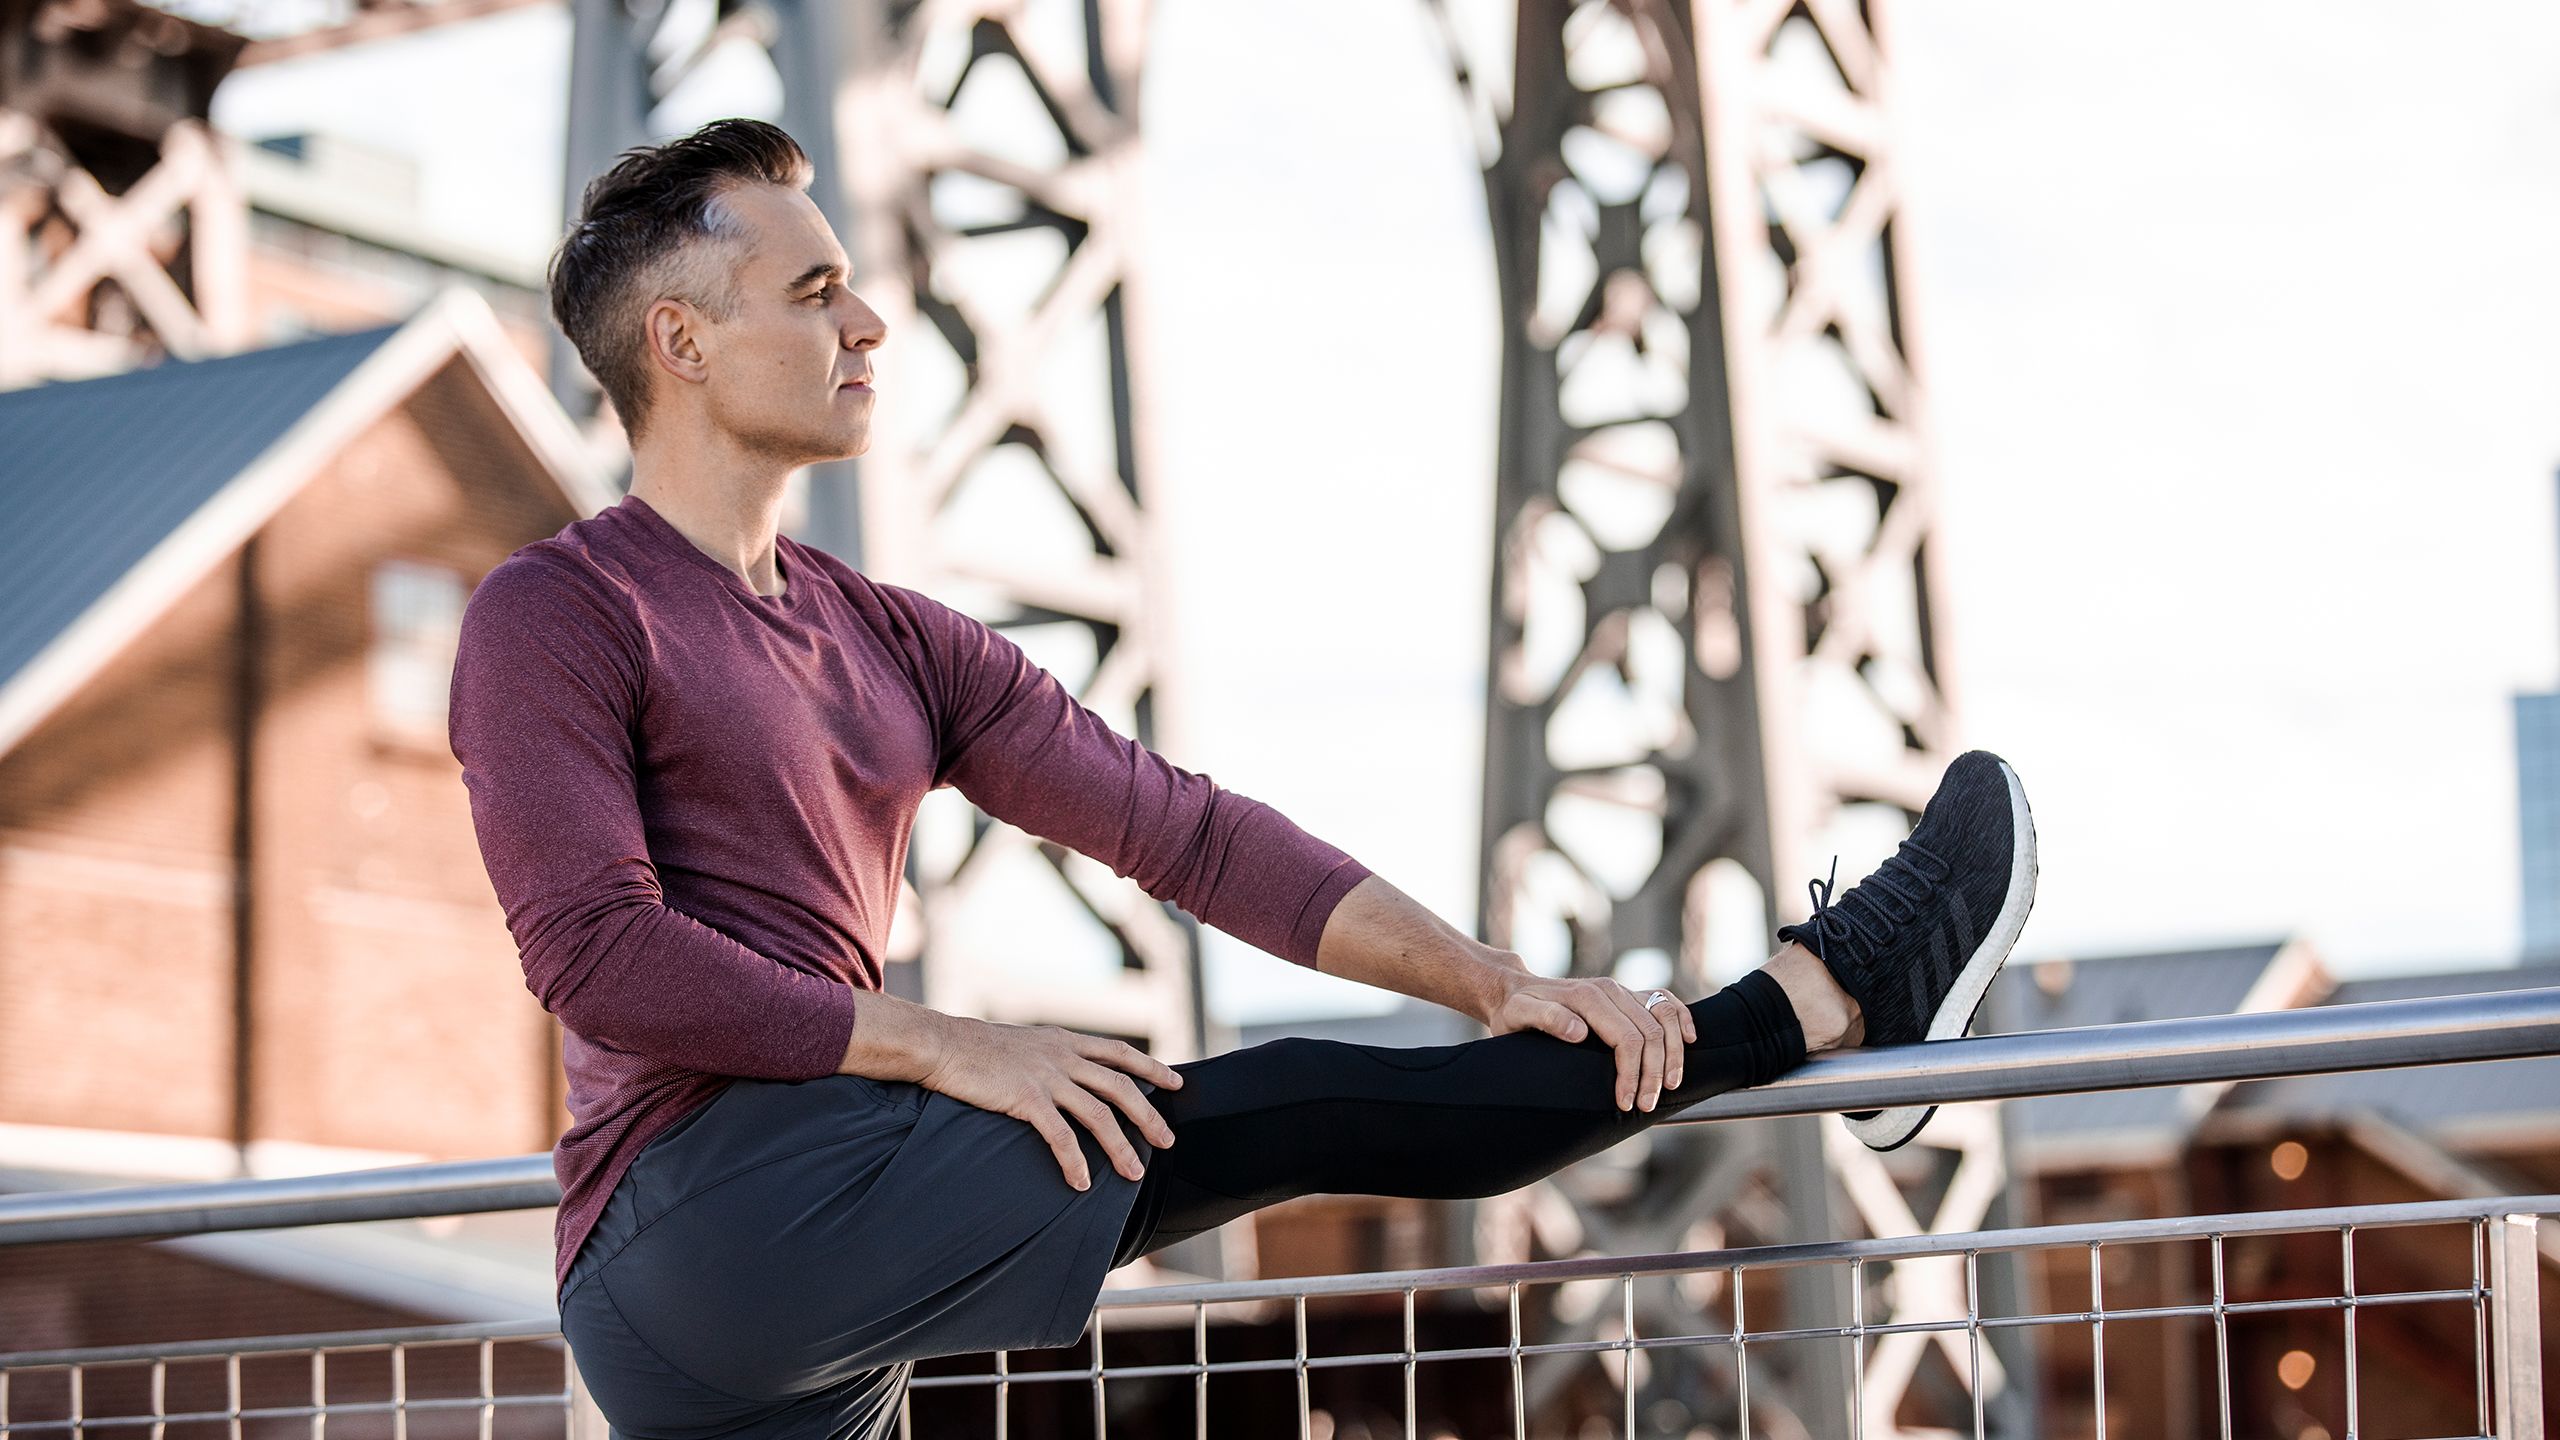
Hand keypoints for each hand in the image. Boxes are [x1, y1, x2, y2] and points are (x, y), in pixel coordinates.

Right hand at [917, 1016, 1184, 1189]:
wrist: (941, 1044)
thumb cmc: (976, 1049)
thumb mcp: (1024, 1044)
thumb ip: (1049, 1056)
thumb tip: (1067, 1073)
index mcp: (1064, 1041)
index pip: (1119, 1052)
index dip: (1150, 1067)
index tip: (1175, 1082)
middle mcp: (1062, 1056)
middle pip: (1120, 1086)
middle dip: (1148, 1115)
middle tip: (1167, 1141)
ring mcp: (1046, 1076)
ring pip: (1098, 1114)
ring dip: (1120, 1146)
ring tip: (1134, 1174)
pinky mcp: (1026, 1098)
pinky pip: (1060, 1135)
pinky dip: (1075, 1161)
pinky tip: (1081, 1183)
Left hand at [1480, 968, 1695, 1112]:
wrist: (1515, 990)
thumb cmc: (1516, 1010)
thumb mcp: (1519, 1015)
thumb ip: (1547, 1019)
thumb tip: (1579, 1031)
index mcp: (1589, 997)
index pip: (1627, 1039)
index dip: (1632, 1073)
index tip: (1626, 1102)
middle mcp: (1611, 990)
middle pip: (1651, 1033)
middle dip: (1654, 1073)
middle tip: (1645, 1106)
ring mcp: (1622, 991)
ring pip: (1665, 1018)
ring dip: (1674, 1054)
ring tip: (1669, 1086)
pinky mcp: (1627, 996)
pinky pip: (1666, 1002)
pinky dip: (1682, 1019)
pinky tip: (1690, 1040)